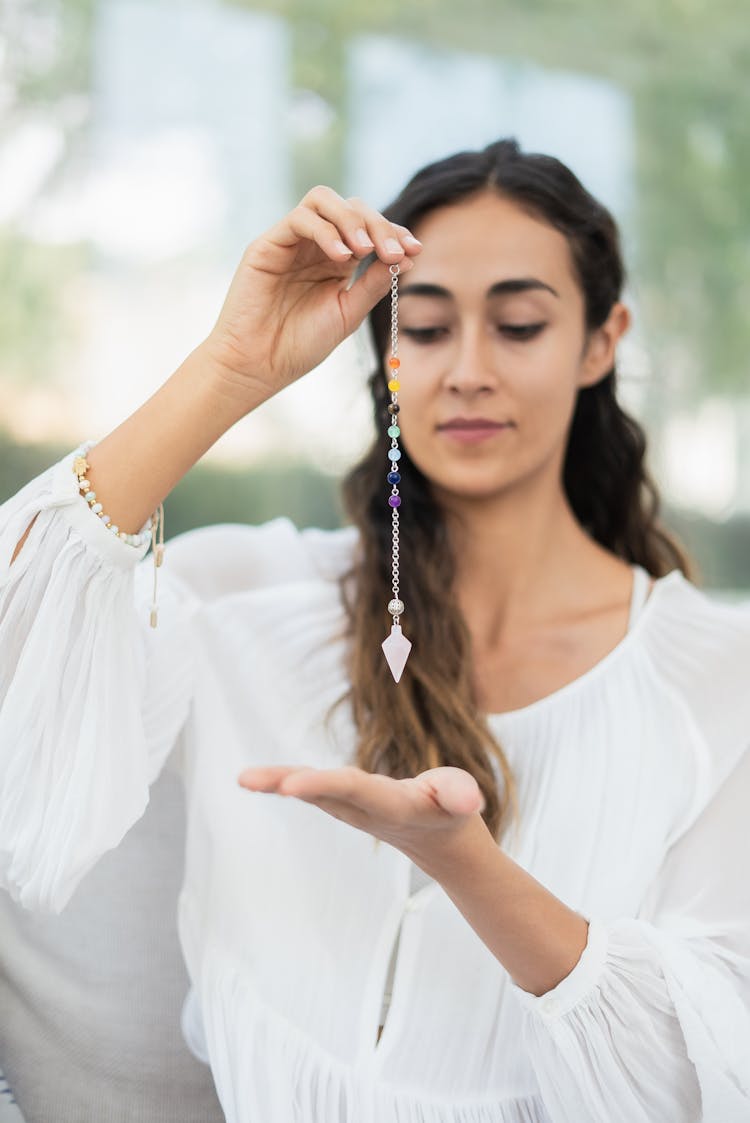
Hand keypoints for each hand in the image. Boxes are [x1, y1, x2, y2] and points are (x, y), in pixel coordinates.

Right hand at [203, 185, 421, 408]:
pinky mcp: (267, 245)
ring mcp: (291, 242)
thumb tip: (407, 258)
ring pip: (323, 200)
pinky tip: (341, 257)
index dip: (393, 232)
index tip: (414, 250)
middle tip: (393, 250)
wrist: (259, 366)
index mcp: (336, 262)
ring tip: (365, 249)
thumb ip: (373, 283)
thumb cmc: (300, 345)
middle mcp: (314, 245)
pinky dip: (325, 231)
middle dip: (378, 224)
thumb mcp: (348, 313)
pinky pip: (299, 219)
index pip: (368, 229)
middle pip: (351, 207)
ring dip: (351, 219)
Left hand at [237, 764, 485, 867]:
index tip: (291, 786)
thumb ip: (461, 796)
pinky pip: (309, 788)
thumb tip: (469, 801)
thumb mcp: (462, 800)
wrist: (441, 843)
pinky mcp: (342, 801)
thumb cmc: (451, 811)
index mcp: (392, 806)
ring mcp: (350, 808)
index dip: (323, 784)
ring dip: (277, 783)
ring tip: (243, 778)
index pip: (354, 790)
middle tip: (252, 781)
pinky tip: (254, 780)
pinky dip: (282, 782)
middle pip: (323, 793)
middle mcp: (364, 809)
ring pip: (311, 791)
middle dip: (291, 784)